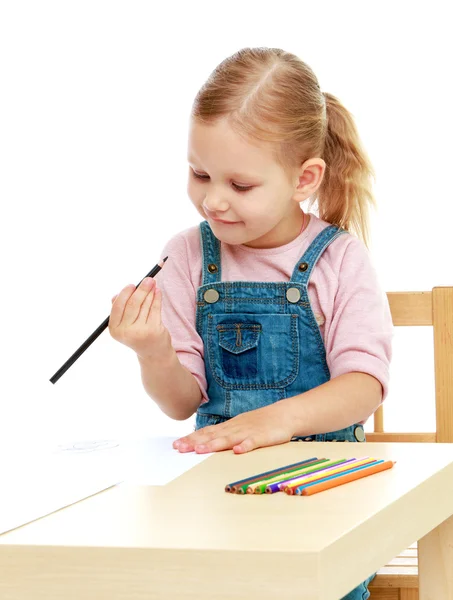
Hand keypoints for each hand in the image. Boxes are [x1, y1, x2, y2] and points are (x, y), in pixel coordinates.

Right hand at [109, 277, 169, 358]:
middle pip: (133, 304)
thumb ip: (119, 310)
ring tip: (153, 283)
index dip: (125, 293)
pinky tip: (158, 292)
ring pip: (145, 305)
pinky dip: (157, 298)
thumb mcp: (124, 324)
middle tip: (148, 279)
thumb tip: (116, 295)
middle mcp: (126, 331)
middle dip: (141, 289)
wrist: (152, 352)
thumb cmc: (137, 334)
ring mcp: (140, 332)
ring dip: (150, 292)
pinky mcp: (154, 330)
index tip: (132, 284)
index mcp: (115, 329)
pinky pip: (155, 309)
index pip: (117, 306)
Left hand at [173, 402, 294, 453]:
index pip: (206, 433)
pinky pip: (253, 442)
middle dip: (195, 442)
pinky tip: (238, 451)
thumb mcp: (239, 427)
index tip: (176, 445)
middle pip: (213, 436)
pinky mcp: (263, 437)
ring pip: (229, 439)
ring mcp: (249, 432)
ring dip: (214, 445)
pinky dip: (245, 446)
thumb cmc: (260, 423)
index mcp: (229, 427)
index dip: (191, 439)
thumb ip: (223, 434)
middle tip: (179, 449)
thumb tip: (204, 442)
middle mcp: (235, 428)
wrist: (285, 414)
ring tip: (200, 450)